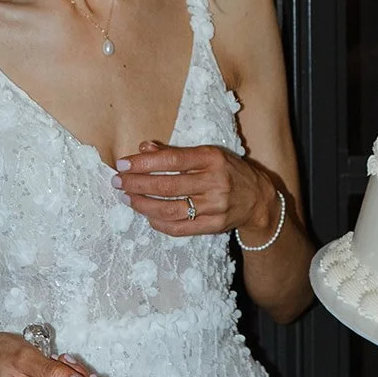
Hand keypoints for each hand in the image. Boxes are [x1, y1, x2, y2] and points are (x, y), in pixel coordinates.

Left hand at [113, 140, 278, 240]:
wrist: (259, 199)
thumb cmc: (228, 172)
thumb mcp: (208, 154)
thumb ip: (176, 151)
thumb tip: (143, 148)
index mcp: (213, 158)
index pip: (173, 160)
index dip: (144, 163)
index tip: (123, 164)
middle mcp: (215, 182)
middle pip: (168, 185)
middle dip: (137, 184)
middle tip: (118, 182)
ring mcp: (215, 206)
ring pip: (170, 209)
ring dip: (143, 205)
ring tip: (127, 198)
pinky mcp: (214, 225)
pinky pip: (179, 228)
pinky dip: (159, 222)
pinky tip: (147, 215)